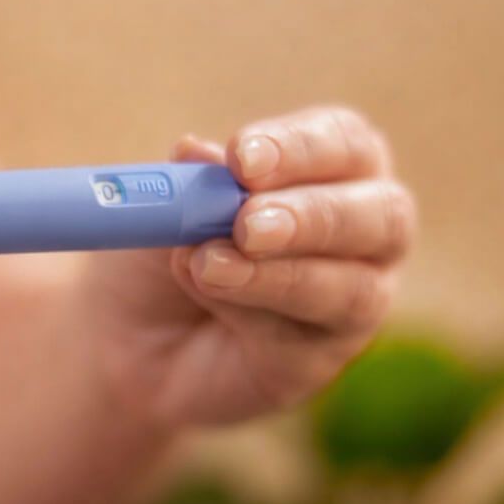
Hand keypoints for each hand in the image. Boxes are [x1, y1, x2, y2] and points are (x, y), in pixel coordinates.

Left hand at [86, 106, 414, 427]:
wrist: (120, 341)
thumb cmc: (158, 255)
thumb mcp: (163, 213)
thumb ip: (189, 186)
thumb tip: (195, 150)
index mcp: (332, 170)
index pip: (345, 143)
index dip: (300, 148)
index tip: (242, 157)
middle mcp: (364, 233)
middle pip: (383, 213)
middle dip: (310, 215)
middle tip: (247, 221)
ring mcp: (352, 302)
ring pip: (353, 287)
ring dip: (279, 273)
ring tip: (209, 264)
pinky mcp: (320, 361)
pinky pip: (311, 339)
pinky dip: (254, 312)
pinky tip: (209, 298)